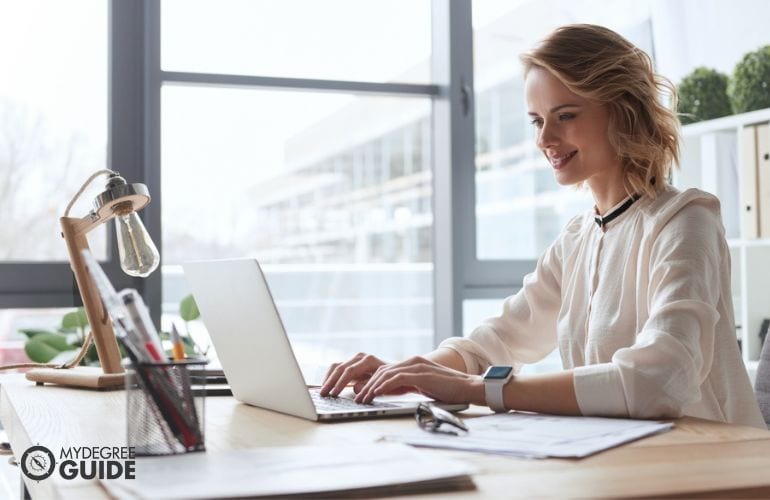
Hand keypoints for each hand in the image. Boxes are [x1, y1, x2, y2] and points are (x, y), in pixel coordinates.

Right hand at [320, 352, 388, 396]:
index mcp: (368, 360)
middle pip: (340, 368)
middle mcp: (360, 357)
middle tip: (323, 393)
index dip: (340, 382)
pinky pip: (337, 368)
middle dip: (330, 382)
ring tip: (322, 391)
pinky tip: (326, 385)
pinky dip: (330, 376)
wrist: (394, 373)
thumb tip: (355, 388)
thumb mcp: (382, 384)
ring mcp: (354, 359)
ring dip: (328, 379)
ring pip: (336, 366)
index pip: (350, 371)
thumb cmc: (389, 380)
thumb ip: (368, 385)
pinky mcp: (350, 364)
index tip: (334, 393)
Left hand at [354, 356, 483, 405]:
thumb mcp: (423, 386)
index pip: (385, 370)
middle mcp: (412, 361)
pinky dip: (385, 386)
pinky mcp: (421, 373)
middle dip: (366, 383)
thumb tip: (390, 392)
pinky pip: (397, 378)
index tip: (360, 393)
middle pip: (381, 370)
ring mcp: (417, 366)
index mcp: (412, 363)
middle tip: (356, 397)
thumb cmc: (449, 390)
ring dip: (372, 387)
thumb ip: (408, 385)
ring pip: (387, 373)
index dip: (370, 381)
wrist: (469, 387)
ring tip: (362, 398)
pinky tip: (376, 393)